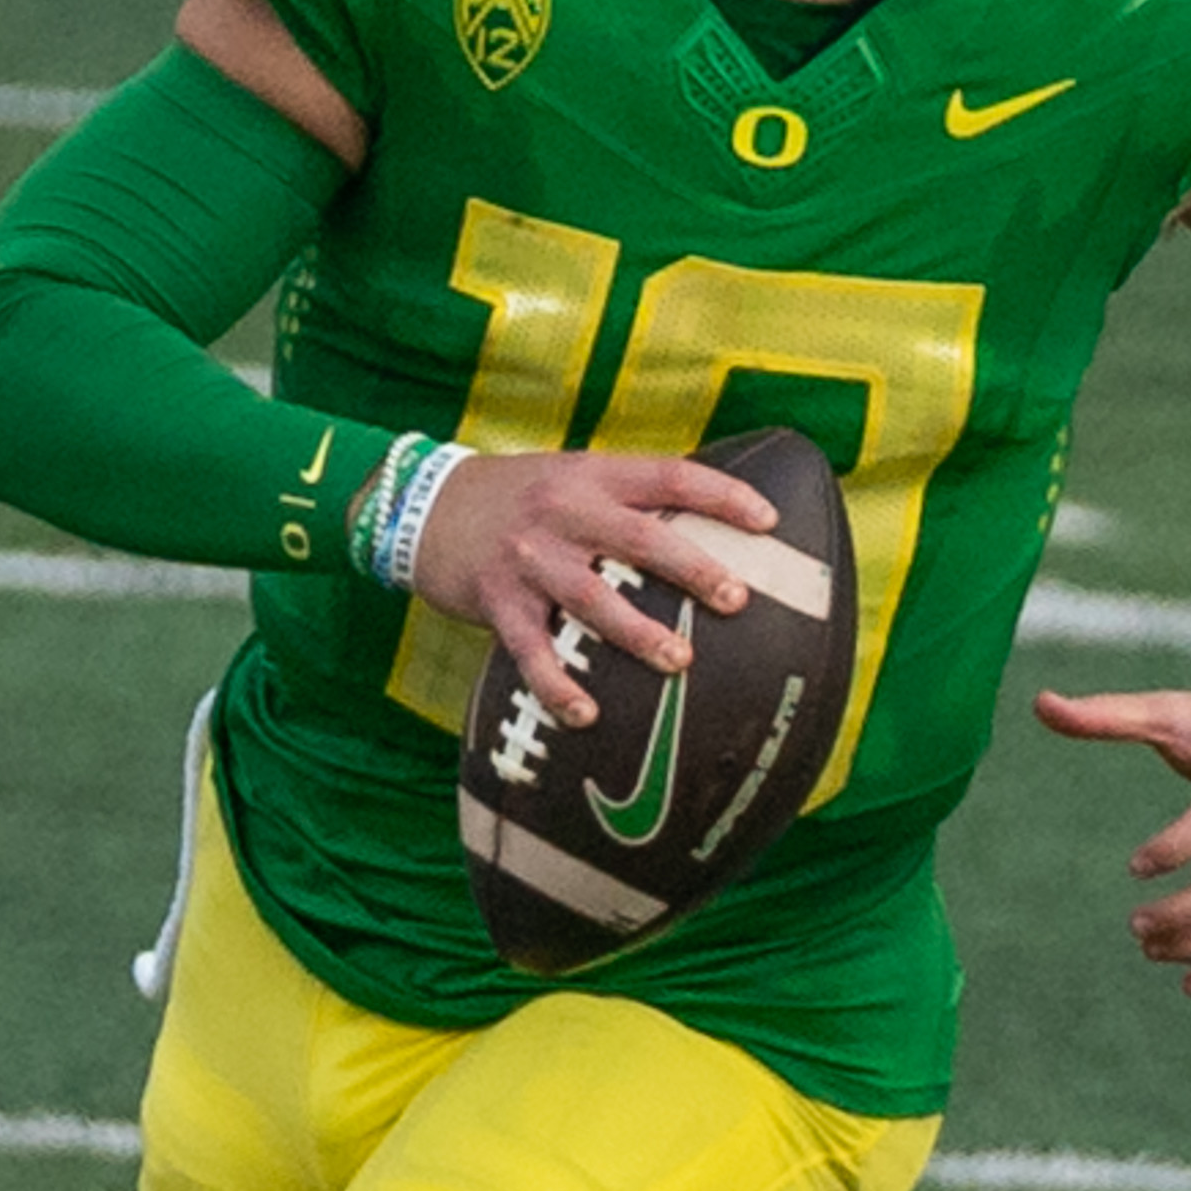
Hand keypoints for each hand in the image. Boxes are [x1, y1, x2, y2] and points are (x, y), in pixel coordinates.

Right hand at [410, 451, 779, 726]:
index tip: (767, 521)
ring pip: (590, 596)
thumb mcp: (571, 476)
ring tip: (678, 661)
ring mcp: (528, 558)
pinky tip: (585, 714)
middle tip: (736, 598)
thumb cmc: (518, 497)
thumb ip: (626, 498)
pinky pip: (531, 650)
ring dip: (636, 632)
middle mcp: (563, 511)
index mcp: (592, 475)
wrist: (423, 506)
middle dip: (692, 567)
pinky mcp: (496, 601)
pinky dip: (558, 685)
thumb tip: (705, 524)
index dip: (721, 494)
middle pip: (638, 538)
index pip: (668, 475)